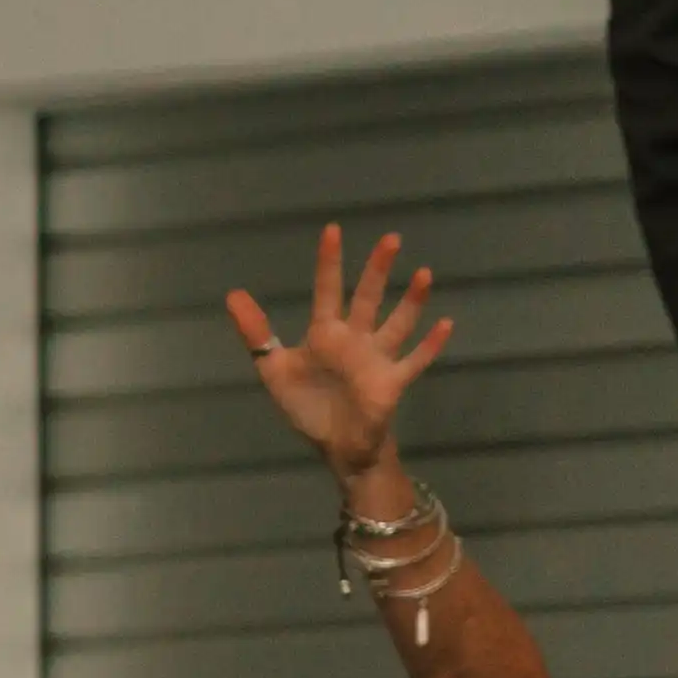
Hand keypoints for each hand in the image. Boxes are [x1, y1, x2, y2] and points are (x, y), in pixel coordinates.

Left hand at [225, 226, 455, 495]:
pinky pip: (415, 361)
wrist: (335, 446)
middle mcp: (355, 340)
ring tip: (424, 274)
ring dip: (411, 302)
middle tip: (391, 239)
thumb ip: (256, 334)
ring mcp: (377, 359)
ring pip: (397, 324)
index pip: (327, 292)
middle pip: (368, 299)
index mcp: (325, 334)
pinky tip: (446, 323)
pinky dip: (430, 345)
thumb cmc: (307, 405)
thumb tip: (232, 295)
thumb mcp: (274, 369)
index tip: (333, 230)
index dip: (329, 264)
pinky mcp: (392, 383)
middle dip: (377, 270)